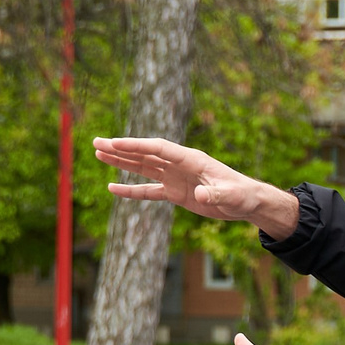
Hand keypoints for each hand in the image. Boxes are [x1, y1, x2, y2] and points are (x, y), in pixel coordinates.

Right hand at [94, 136, 299, 236]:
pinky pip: (149, 190)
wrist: (248, 202)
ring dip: (121, 161)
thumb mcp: (231, 195)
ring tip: (98, 154)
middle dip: (121, 148)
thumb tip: (200, 194)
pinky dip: (131, 190)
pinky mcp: (176, 192)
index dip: (136, 145)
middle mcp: (180, 165)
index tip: (114, 143)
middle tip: (96, 142)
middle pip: (145, 154)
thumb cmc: (242, 195)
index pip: (158, 149)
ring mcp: (176, 178)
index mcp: (191, 159)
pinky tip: (113, 188)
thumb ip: (216, 193)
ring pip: (143, 167)